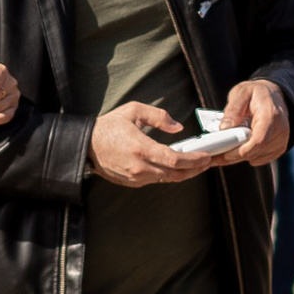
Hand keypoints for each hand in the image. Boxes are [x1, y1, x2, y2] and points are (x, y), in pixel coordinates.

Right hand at [89, 100, 212, 188]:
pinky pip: (155, 180)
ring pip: (167, 179)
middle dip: (194, 169)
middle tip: (207, 162)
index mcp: (141, 148)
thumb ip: (158, 117)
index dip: (194, 160)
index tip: (206, 157)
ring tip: (195, 165)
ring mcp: (135, 177)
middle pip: (175, 174)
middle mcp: (139, 167)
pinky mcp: (132, 182)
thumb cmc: (109, 126)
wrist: (86, 145)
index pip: (175, 160)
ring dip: (183, 173)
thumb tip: (178, 128)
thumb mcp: (133, 111)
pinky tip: (175, 167)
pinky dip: (168, 174)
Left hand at [216, 78, 290, 166]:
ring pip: (256, 158)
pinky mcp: (279, 148)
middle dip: (233, 156)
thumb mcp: (242, 92)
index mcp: (270, 115)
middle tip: (214, 156)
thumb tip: (224, 128)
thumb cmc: (257, 93)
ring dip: (238, 156)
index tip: (223, 154)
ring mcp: (281, 141)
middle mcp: (280, 130)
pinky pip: (260, 159)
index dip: (240, 151)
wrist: (274, 95)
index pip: (258, 140)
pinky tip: (239, 146)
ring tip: (225, 147)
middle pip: (255, 152)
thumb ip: (233, 109)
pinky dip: (247, 156)